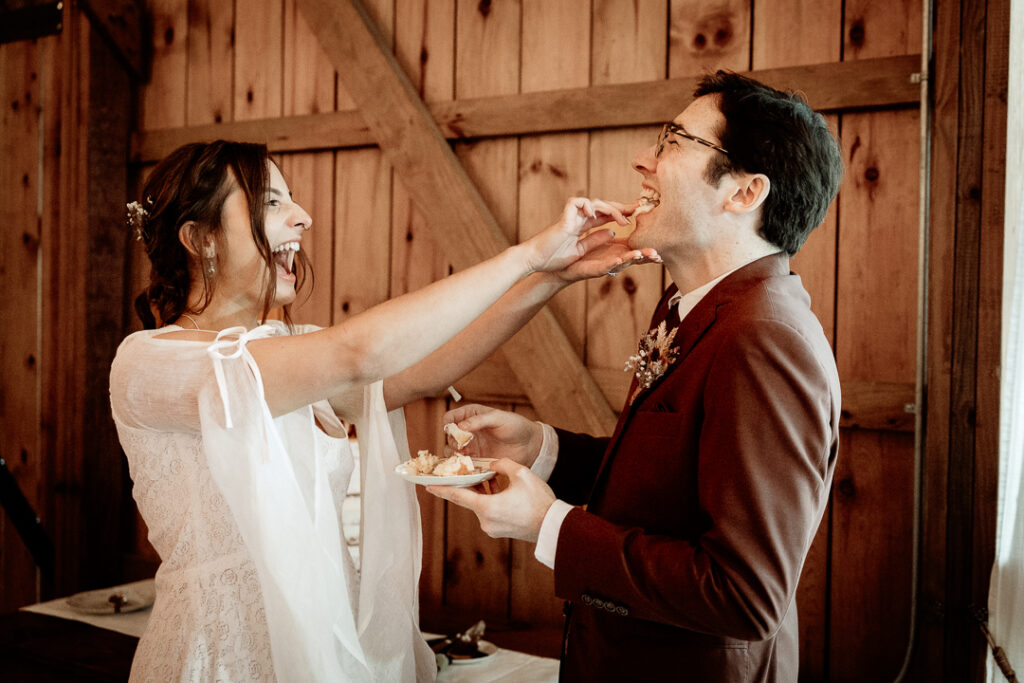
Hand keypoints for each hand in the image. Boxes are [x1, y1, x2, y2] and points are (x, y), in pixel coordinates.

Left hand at [426, 459, 554, 542]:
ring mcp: (491, 528)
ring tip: (492, 479)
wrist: (552, 526)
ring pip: (480, 505)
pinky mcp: (499, 531)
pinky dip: (490, 501)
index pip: (458, 496)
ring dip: (483, 492)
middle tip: (460, 473)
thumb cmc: (539, 501)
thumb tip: (493, 465)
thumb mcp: (522, 474)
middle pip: (469, 499)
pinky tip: (500, 491)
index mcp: (487, 507)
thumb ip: (502, 464)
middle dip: (467, 485)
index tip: (427, 485)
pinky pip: (489, 512)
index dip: (441, 489)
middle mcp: (485, 520)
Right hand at [443, 404, 543, 466]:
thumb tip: (460, 427)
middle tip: (462, 446)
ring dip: (454, 455)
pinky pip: (463, 465)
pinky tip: (469, 466)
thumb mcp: (498, 418)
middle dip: (452, 442)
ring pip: (452, 452)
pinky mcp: (476, 461)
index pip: (450, 418)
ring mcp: (471, 447)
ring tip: (465, 457)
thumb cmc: (515, 426)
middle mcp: (467, 432)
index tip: (455, 431)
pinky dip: (462, 467)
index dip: (449, 424)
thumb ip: (479, 420)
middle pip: (449, 437)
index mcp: (470, 416)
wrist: (529, 445)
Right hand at [522, 197, 629, 273]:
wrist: (536, 261)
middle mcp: (578, 219)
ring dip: (611, 210)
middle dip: (620, 207)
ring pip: (594, 203)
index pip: (604, 216)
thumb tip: (611, 232)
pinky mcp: (563, 218)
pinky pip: (576, 203)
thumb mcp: (580, 250)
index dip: (619, 214)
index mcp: (582, 227)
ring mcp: (571, 217)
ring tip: (623, 220)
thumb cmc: (553, 259)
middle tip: (637, 209)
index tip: (635, 215)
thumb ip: (594, 240)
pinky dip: (587, 206)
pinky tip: (596, 214)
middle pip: (603, 207)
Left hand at [555, 235, 660, 281]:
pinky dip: (617, 263)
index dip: (645, 246)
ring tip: (648, 255)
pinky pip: (608, 266)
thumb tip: (613, 229)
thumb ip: (601, 235)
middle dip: (647, 255)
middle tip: (660, 254)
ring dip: (636, 258)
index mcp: (612, 252)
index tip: (659, 245)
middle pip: (633, 256)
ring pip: (625, 261)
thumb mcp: (590, 241)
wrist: (557, 268)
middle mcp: (612, 259)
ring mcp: (605, 265)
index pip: (633, 248)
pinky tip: (623, 258)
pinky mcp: (595, 270)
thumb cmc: (573, 256)